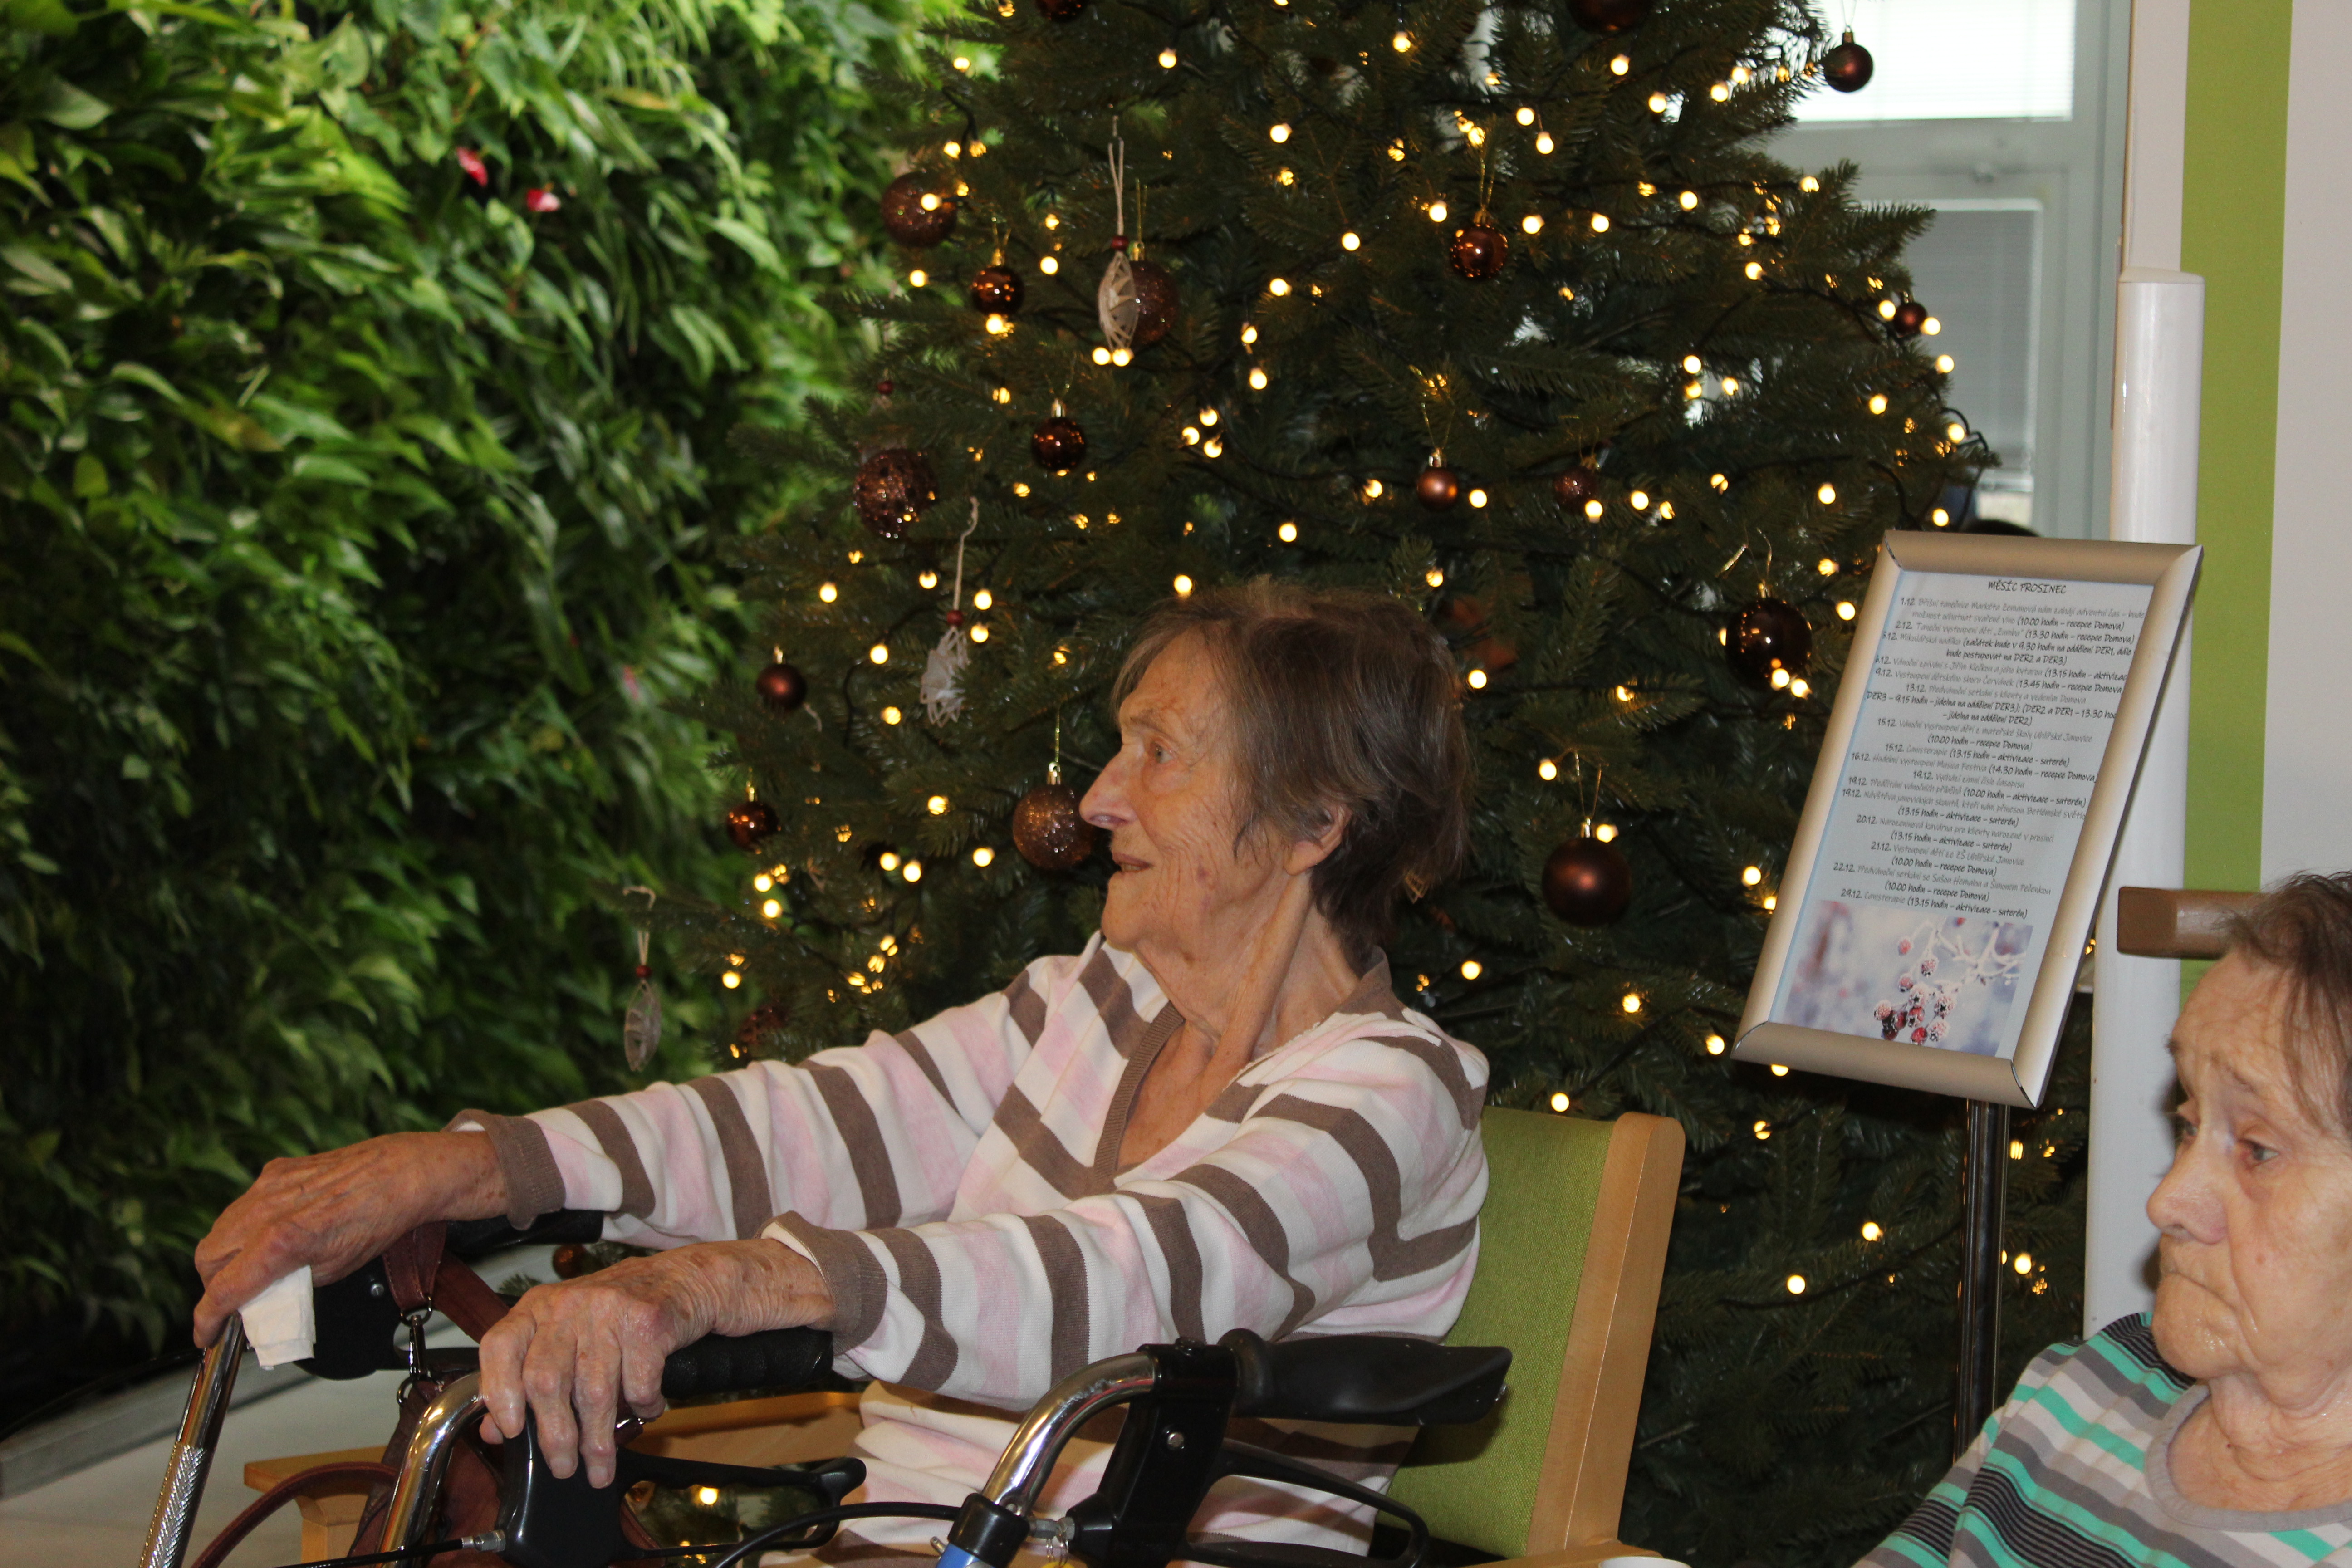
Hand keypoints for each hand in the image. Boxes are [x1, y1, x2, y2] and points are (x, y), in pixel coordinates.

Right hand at [193, 1131, 507, 1347]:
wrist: (403, 1173)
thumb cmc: (377, 1221)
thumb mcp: (332, 1272)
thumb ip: (288, 1287)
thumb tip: (261, 1304)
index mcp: (280, 1242)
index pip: (223, 1289)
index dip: (208, 1319)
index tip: (206, 1336)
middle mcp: (266, 1211)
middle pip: (209, 1258)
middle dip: (214, 1285)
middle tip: (233, 1302)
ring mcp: (268, 1186)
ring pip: (221, 1229)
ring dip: (226, 1255)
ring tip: (249, 1271)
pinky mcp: (276, 1170)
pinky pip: (244, 1204)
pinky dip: (246, 1225)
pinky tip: (266, 1235)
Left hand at [477, 1240, 834, 1487]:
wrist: (693, 1279)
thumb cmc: (624, 1315)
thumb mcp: (571, 1335)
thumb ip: (530, 1375)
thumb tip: (492, 1428)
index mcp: (541, 1305)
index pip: (500, 1347)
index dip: (499, 1392)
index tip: (508, 1431)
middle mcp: (571, 1302)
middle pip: (547, 1381)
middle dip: (555, 1436)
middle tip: (564, 1468)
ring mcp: (610, 1307)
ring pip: (594, 1391)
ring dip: (598, 1439)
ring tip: (601, 1465)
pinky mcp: (649, 1319)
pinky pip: (638, 1382)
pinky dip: (643, 1406)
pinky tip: (648, 1409)